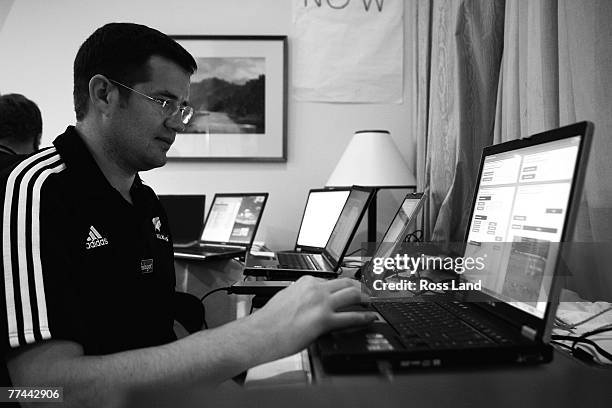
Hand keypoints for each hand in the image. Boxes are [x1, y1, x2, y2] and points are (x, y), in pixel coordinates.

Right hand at [250, 276, 376, 358]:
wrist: (260, 333)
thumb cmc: (269, 320)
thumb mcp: (287, 298)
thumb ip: (302, 296)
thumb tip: (311, 302)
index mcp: (306, 282)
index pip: (332, 280)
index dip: (344, 285)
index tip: (350, 287)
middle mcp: (315, 289)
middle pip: (347, 283)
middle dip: (360, 287)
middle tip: (367, 293)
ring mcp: (321, 304)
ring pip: (353, 295)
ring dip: (366, 299)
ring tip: (372, 303)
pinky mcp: (324, 320)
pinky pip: (351, 317)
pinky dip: (364, 317)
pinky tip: (370, 318)